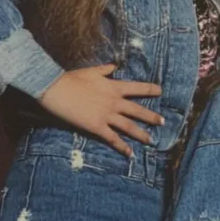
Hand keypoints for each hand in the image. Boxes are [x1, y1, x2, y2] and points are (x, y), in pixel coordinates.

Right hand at [39, 64, 163, 156]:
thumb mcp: (91, 71)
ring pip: (129, 126)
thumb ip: (105, 69)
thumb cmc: (72, 79)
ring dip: (141, 134)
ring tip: (151, 140)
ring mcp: (106, 115)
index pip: (137, 88)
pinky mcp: (97, 127)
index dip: (150, 89)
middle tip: (163, 122)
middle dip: (151, 117)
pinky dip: (122, 147)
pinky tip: (130, 154)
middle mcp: (114, 102)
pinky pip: (113, 139)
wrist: (57, 89)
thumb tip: (114, 66)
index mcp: (113, 87)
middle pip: (137, 110)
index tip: (160, 91)